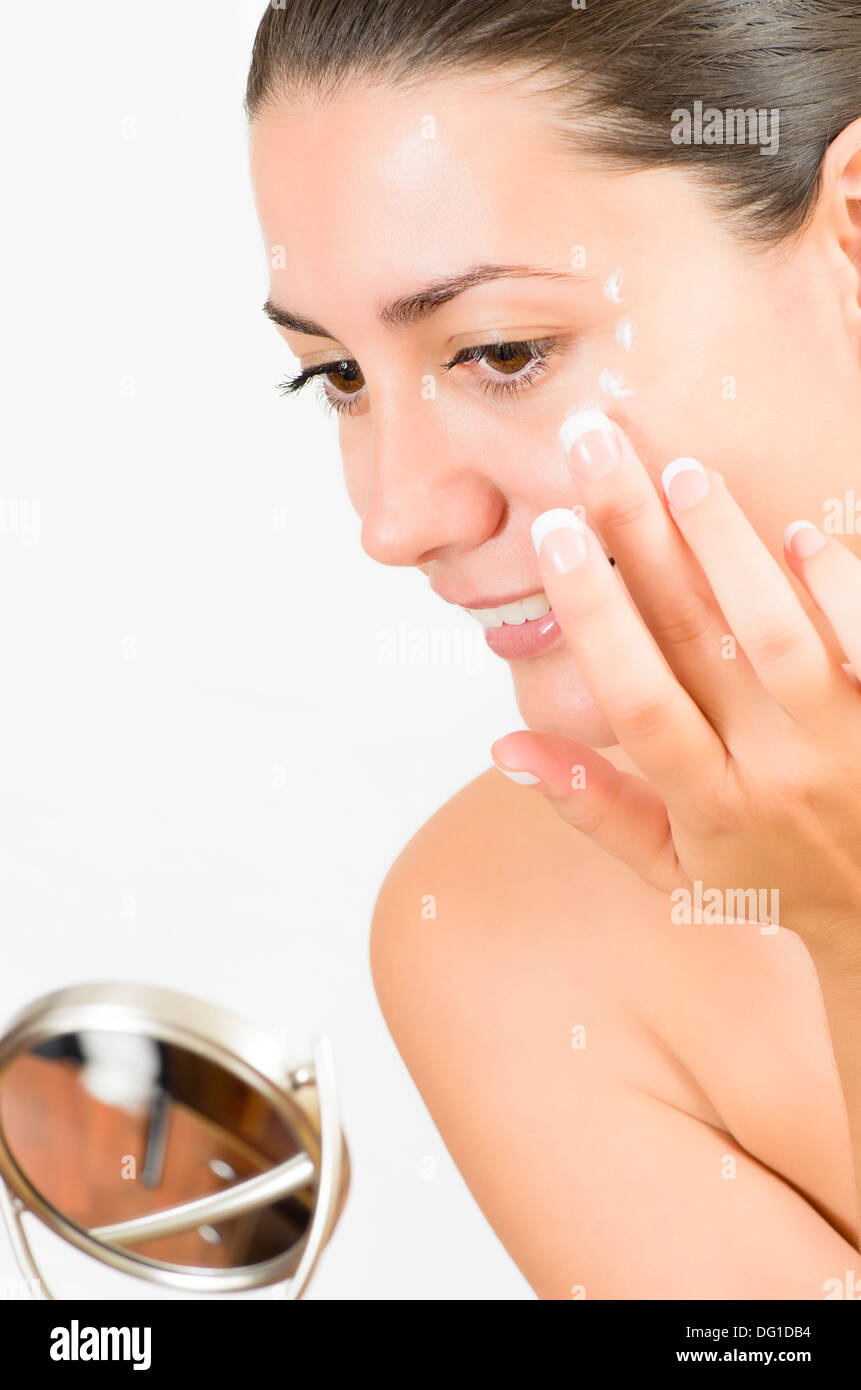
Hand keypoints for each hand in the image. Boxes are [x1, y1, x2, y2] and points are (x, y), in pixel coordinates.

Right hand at [491, 412, 860, 955]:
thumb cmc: (773, 881)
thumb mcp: (675, 871)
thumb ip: (594, 806)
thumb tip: (503, 744)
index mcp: (710, 804)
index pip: (638, 702)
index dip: (594, 617)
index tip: (553, 535)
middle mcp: (777, 769)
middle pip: (698, 642)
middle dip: (639, 538)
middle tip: (596, 446)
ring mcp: (848, 738)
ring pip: (781, 632)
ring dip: (728, 546)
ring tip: (680, 469)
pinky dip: (839, 585)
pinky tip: (796, 533)